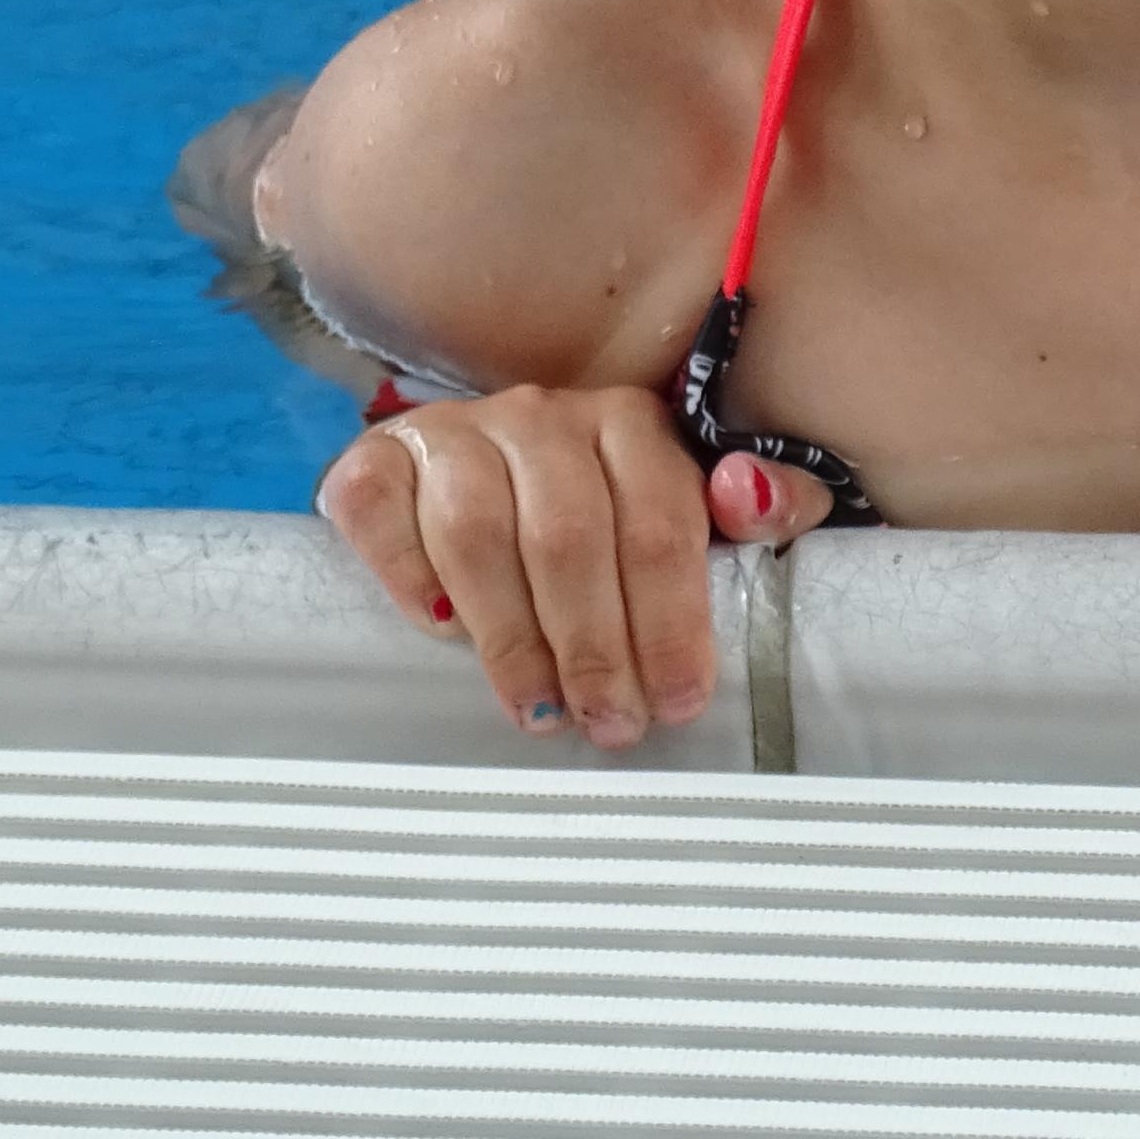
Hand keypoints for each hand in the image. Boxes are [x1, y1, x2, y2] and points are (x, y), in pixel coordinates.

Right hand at [315, 384, 840, 749]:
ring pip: (476, 529)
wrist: (482, 477)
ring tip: (538, 709)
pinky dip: (406, 569)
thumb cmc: (604, 519)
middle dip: (594, 643)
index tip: (677, 701)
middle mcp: (538, 415)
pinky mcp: (378, 458)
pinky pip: (379, 508)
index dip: (671, 619)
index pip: (657, 520)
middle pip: (567, 533)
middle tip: (608, 723)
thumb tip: (755, 495)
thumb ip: (761, 507)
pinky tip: (440, 625)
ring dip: (509, 633)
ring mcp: (452, 432)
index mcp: (627, 424)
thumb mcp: (694, 513)